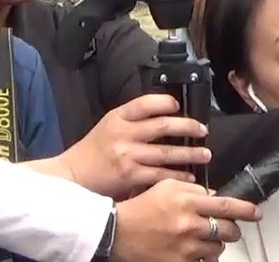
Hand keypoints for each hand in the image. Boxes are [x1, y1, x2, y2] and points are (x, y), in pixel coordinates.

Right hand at [61, 94, 210, 197]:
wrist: (73, 175)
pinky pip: (160, 174)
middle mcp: (124, 133)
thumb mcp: (110, 125)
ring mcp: (127, 155)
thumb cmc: (95, 149)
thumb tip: (167, 114)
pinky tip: (190, 177)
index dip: (166, 102)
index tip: (180, 106)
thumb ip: (134, 119)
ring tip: (205, 154)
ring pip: (166, 152)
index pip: (147, 103)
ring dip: (190, 154)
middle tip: (203, 130)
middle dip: (188, 127)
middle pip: (163, 126)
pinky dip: (178, 176)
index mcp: (118, 117)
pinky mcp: (130, 175)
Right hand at [112, 180, 260, 261]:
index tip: (256, 212)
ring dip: (216, 244)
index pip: (226, 205)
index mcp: (187, 201)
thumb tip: (215, 196)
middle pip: (227, 229)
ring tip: (204, 239)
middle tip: (227, 227)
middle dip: (231, 229)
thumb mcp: (167, 187)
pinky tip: (197, 252)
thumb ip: (194, 190)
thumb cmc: (140, 208)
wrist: (116, 231)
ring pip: (217, 248)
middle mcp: (188, 224)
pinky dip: (203, 258)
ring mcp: (184, 246)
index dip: (246, 209)